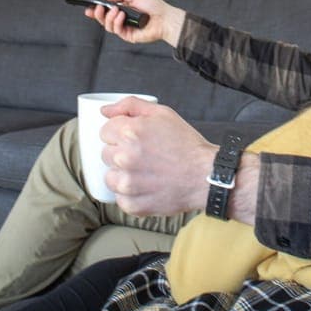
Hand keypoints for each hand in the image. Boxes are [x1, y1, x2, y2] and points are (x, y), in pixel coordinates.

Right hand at [85, 0, 185, 46]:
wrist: (165, 17)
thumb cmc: (154, 6)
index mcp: (124, 11)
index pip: (107, 12)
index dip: (97, 12)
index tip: (88, 9)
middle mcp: (123, 20)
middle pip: (104, 21)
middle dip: (98, 15)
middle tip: (97, 9)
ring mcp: (126, 29)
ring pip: (108, 26)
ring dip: (109, 17)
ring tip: (117, 11)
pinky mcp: (129, 36)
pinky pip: (117, 31)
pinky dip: (117, 22)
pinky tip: (122, 16)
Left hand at [100, 97, 214, 215]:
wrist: (205, 175)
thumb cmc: (187, 145)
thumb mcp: (163, 113)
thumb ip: (130, 106)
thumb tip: (105, 111)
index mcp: (130, 132)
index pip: (105, 131)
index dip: (120, 134)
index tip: (135, 140)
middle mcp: (125, 157)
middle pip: (106, 154)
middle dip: (121, 153)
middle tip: (144, 156)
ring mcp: (127, 183)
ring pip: (110, 177)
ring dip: (123, 175)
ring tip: (146, 172)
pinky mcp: (132, 204)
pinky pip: (120, 198)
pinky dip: (131, 195)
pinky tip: (148, 187)